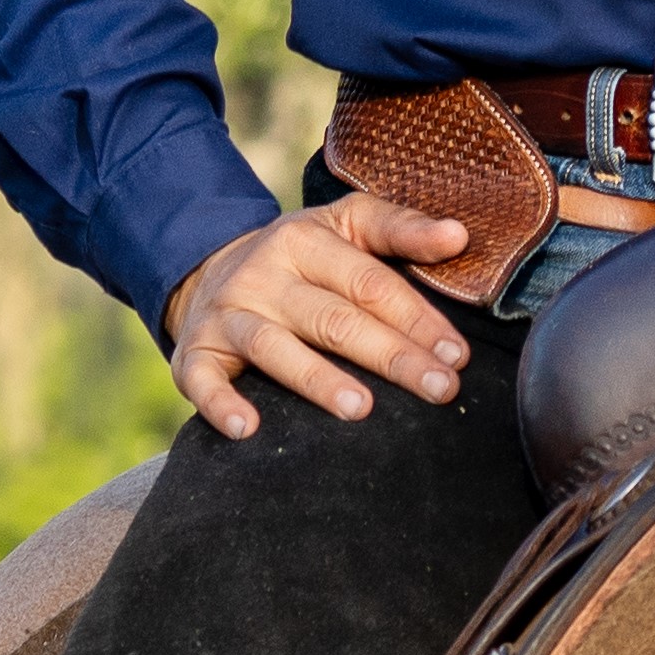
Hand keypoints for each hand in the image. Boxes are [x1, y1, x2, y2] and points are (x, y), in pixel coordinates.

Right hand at [164, 190, 478, 437]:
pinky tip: (247, 428)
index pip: (370, 283)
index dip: (416, 318)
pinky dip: (221, 403)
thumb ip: (399, 229)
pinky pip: (204, 380)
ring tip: (360, 408)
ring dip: (316, 379)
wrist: (206, 272)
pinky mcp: (195, 352)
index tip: (455, 355)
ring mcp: (228, 315)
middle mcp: (264, 275)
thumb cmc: (298, 259)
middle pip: (334, 318)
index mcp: (306, 241)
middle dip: (390, 356)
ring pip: (275, 348)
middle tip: (438, 389)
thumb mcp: (344, 226)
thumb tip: (458, 235)